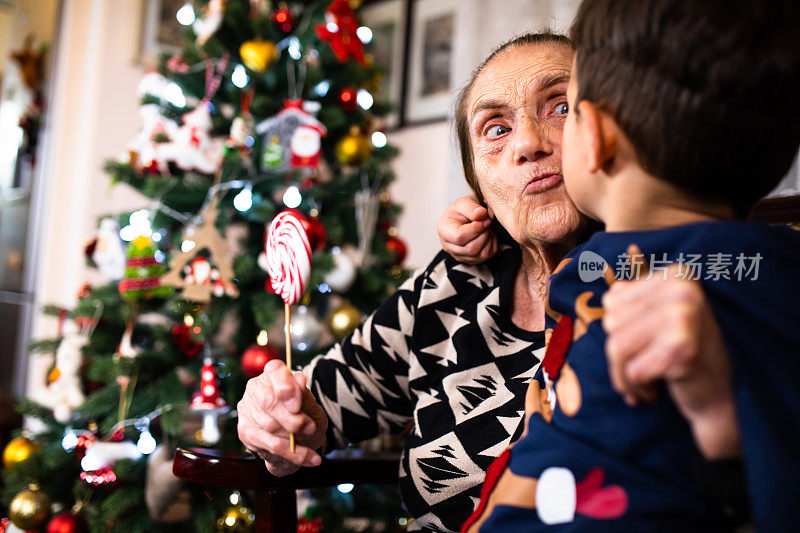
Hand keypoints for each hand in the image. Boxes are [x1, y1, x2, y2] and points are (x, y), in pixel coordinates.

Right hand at [237, 360, 327, 475]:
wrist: (299, 439)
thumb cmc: (304, 414)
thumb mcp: (311, 405)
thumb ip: (304, 395)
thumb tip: (299, 378)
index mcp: (273, 374)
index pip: (275, 370)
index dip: (285, 387)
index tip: (297, 405)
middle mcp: (256, 388)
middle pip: (269, 402)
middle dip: (292, 419)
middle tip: (309, 427)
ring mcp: (247, 409)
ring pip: (270, 426)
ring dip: (294, 437)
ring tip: (310, 439)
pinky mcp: (245, 431)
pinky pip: (271, 445)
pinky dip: (293, 454)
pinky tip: (310, 458)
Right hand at [437, 195, 496, 264]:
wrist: (464, 216)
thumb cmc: (462, 210)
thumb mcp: (464, 202)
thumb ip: (471, 207)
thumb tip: (481, 214)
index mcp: (444, 230)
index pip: (459, 237)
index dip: (476, 229)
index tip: (485, 219)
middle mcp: (449, 246)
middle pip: (471, 249)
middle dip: (484, 234)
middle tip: (487, 221)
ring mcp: (460, 256)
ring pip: (480, 255)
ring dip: (489, 239)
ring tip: (486, 227)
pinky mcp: (471, 260)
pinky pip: (487, 255)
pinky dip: (491, 243)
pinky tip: (486, 234)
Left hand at [602, 245, 739, 458]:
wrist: (720, 395)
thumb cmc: (684, 351)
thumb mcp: (662, 312)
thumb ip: (641, 286)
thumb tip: (630, 246)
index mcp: (676, 275)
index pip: (612, 301)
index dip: (619, 330)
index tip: (644, 343)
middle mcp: (681, 290)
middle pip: (612, 323)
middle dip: (621, 354)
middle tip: (647, 363)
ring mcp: (683, 318)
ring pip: (616, 348)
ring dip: (625, 374)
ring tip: (648, 378)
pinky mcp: (681, 349)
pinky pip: (631, 371)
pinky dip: (637, 387)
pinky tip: (657, 388)